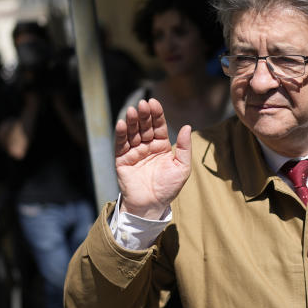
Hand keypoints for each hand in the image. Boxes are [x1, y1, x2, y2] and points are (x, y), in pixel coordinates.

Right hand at [115, 98, 191, 219]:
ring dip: (131, 121)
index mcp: (161, 146)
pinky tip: (121, 123)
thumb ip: (184, 148)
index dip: (156, 114)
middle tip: (142, 104)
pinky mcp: (122, 160)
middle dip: (143, 115)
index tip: (153, 102)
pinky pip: (121, 145)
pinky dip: (120, 134)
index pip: (158, 126)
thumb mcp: (182, 167)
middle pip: (144, 126)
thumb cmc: (168, 188)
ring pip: (132, 133)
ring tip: (131, 111)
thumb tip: (187, 126)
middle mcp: (147, 146)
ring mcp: (134, 152)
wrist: (152, 205)